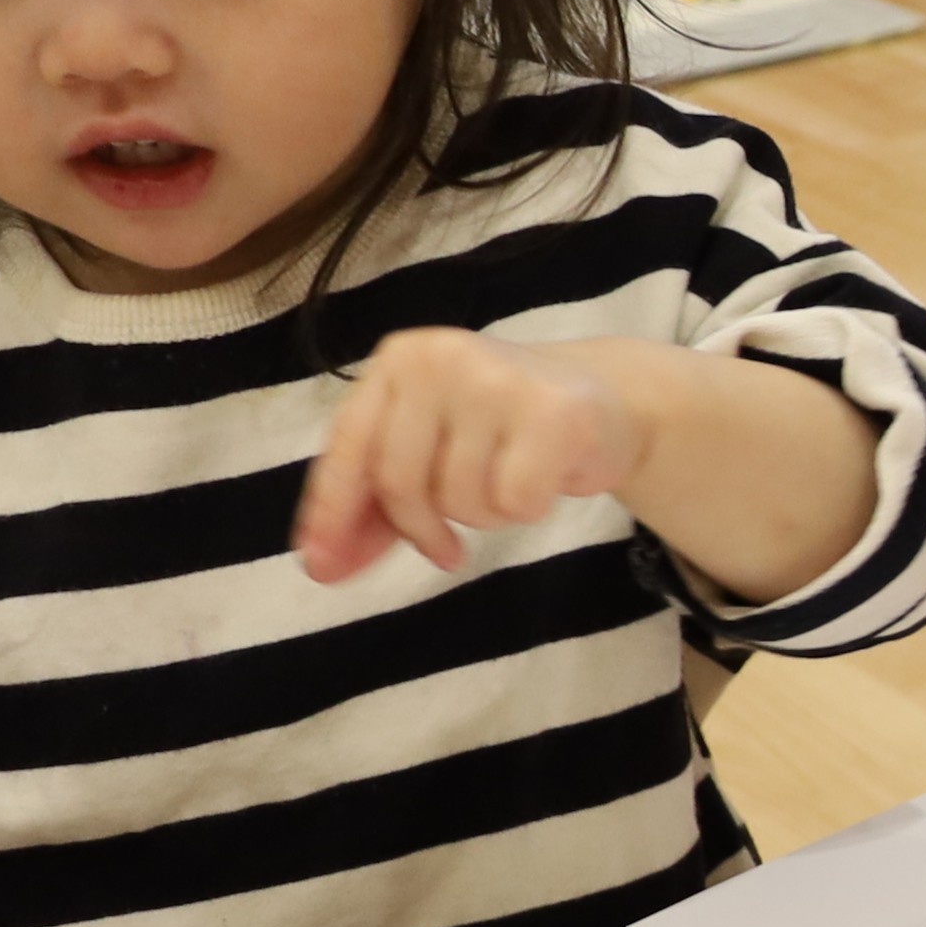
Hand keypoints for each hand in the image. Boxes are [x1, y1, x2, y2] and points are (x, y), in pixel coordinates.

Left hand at [298, 330, 645, 582]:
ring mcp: (498, 380)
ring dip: (482, 516)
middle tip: (446, 546)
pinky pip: (514, 502)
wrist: (604, 400)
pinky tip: (542, 483)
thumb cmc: (502, 428)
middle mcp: (441, 358)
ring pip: (459, 498)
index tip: (322, 568)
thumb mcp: (429, 446)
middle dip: (420, 528)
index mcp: (400, 359)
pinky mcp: (554, 414)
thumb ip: (373, 501)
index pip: (350, 444)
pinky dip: (527, 509)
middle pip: (399, 480)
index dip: (332, 510)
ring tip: (507, 483)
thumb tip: (322, 566)